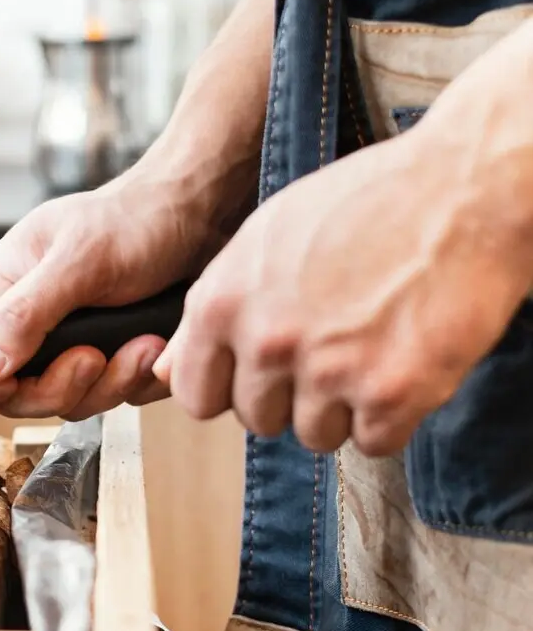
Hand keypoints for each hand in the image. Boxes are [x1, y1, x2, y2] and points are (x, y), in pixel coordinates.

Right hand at [0, 178, 223, 419]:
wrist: (203, 215)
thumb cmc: (135, 219)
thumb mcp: (77, 261)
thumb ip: (24, 314)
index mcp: (3, 292)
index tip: (15, 385)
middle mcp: (31, 324)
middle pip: (20, 395)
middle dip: (62, 386)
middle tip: (94, 357)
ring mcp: (72, 345)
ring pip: (73, 402)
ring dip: (112, 381)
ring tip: (143, 344)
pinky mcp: (113, 359)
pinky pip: (117, 396)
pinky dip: (141, 378)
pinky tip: (158, 344)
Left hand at [154, 128, 532, 454]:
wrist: (464, 188)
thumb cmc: (365, 204)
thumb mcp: (263, 241)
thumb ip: (212, 311)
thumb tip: (166, 371)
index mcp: (222, 303)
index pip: (196, 395)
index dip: (232, 387)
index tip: (263, 370)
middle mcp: (266, 342)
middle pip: (257, 419)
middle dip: (292, 395)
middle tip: (334, 348)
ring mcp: (328, 371)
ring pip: (315, 434)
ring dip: (344, 408)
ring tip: (372, 347)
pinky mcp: (391, 393)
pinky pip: (374, 442)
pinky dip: (393, 416)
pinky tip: (405, 363)